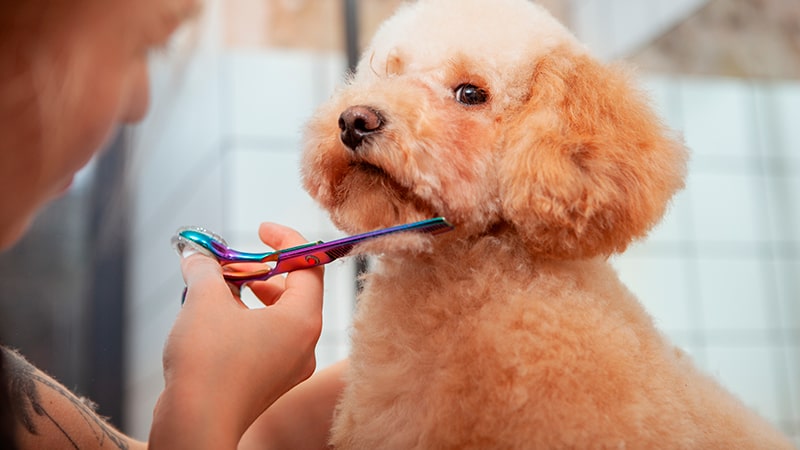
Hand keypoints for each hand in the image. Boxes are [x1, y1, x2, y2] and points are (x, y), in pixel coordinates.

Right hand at [149, 223, 323, 449]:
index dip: (287, 241)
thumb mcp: (205, 300)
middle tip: (230, 262)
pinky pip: (264, 339)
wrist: (195, 425)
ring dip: (248, 295)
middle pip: (292, 291)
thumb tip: (197, 257)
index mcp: (304, 320)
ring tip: (215, 288)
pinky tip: (213, 317)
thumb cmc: (207, 363)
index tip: (262, 229)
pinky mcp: (268, 382)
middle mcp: (304, 344)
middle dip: (260, 269)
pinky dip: (244, 321)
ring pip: (276, 316)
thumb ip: (206, 269)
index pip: (309, 266)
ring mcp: (288, 367)